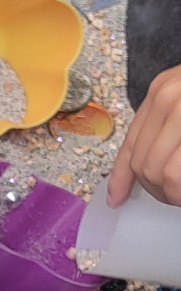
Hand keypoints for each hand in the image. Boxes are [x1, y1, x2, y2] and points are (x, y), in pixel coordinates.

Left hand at [109, 64, 180, 206]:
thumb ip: (166, 127)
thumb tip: (142, 169)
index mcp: (162, 91)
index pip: (131, 143)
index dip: (121, 176)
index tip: (116, 199)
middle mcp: (170, 97)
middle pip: (145, 164)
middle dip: (158, 190)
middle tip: (176, 197)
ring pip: (164, 172)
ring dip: (175, 193)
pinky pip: (178, 171)